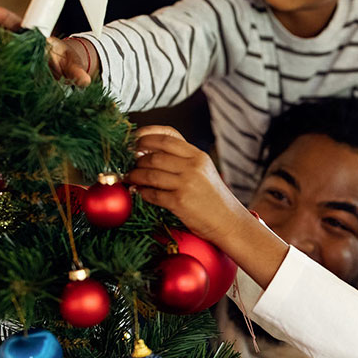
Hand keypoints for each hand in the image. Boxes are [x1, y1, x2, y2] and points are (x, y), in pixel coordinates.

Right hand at [0, 7, 94, 86]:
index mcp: (30, 37)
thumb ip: (76, 72)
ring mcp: (5, 58)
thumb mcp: (71, 65)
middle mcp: (14, 44)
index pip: (15, 24)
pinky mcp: (1, 73)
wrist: (55, 72)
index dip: (4, 18)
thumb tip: (85, 81)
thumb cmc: (62, 62)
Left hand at [127, 131, 246, 243]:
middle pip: (154, 155)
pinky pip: (152, 194)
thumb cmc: (213, 198)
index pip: (167, 137)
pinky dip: (142, 193)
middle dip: (136, 160)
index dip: (146, 135)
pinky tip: (139, 193)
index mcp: (198, 156)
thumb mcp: (203, 171)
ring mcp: (187, 184)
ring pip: (149, 174)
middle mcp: (193, 166)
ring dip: (135, 176)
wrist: (229, 222)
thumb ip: (182, 160)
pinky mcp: (180, 202)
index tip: (134, 140)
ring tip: (130, 178)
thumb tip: (148, 153)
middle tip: (128, 164)